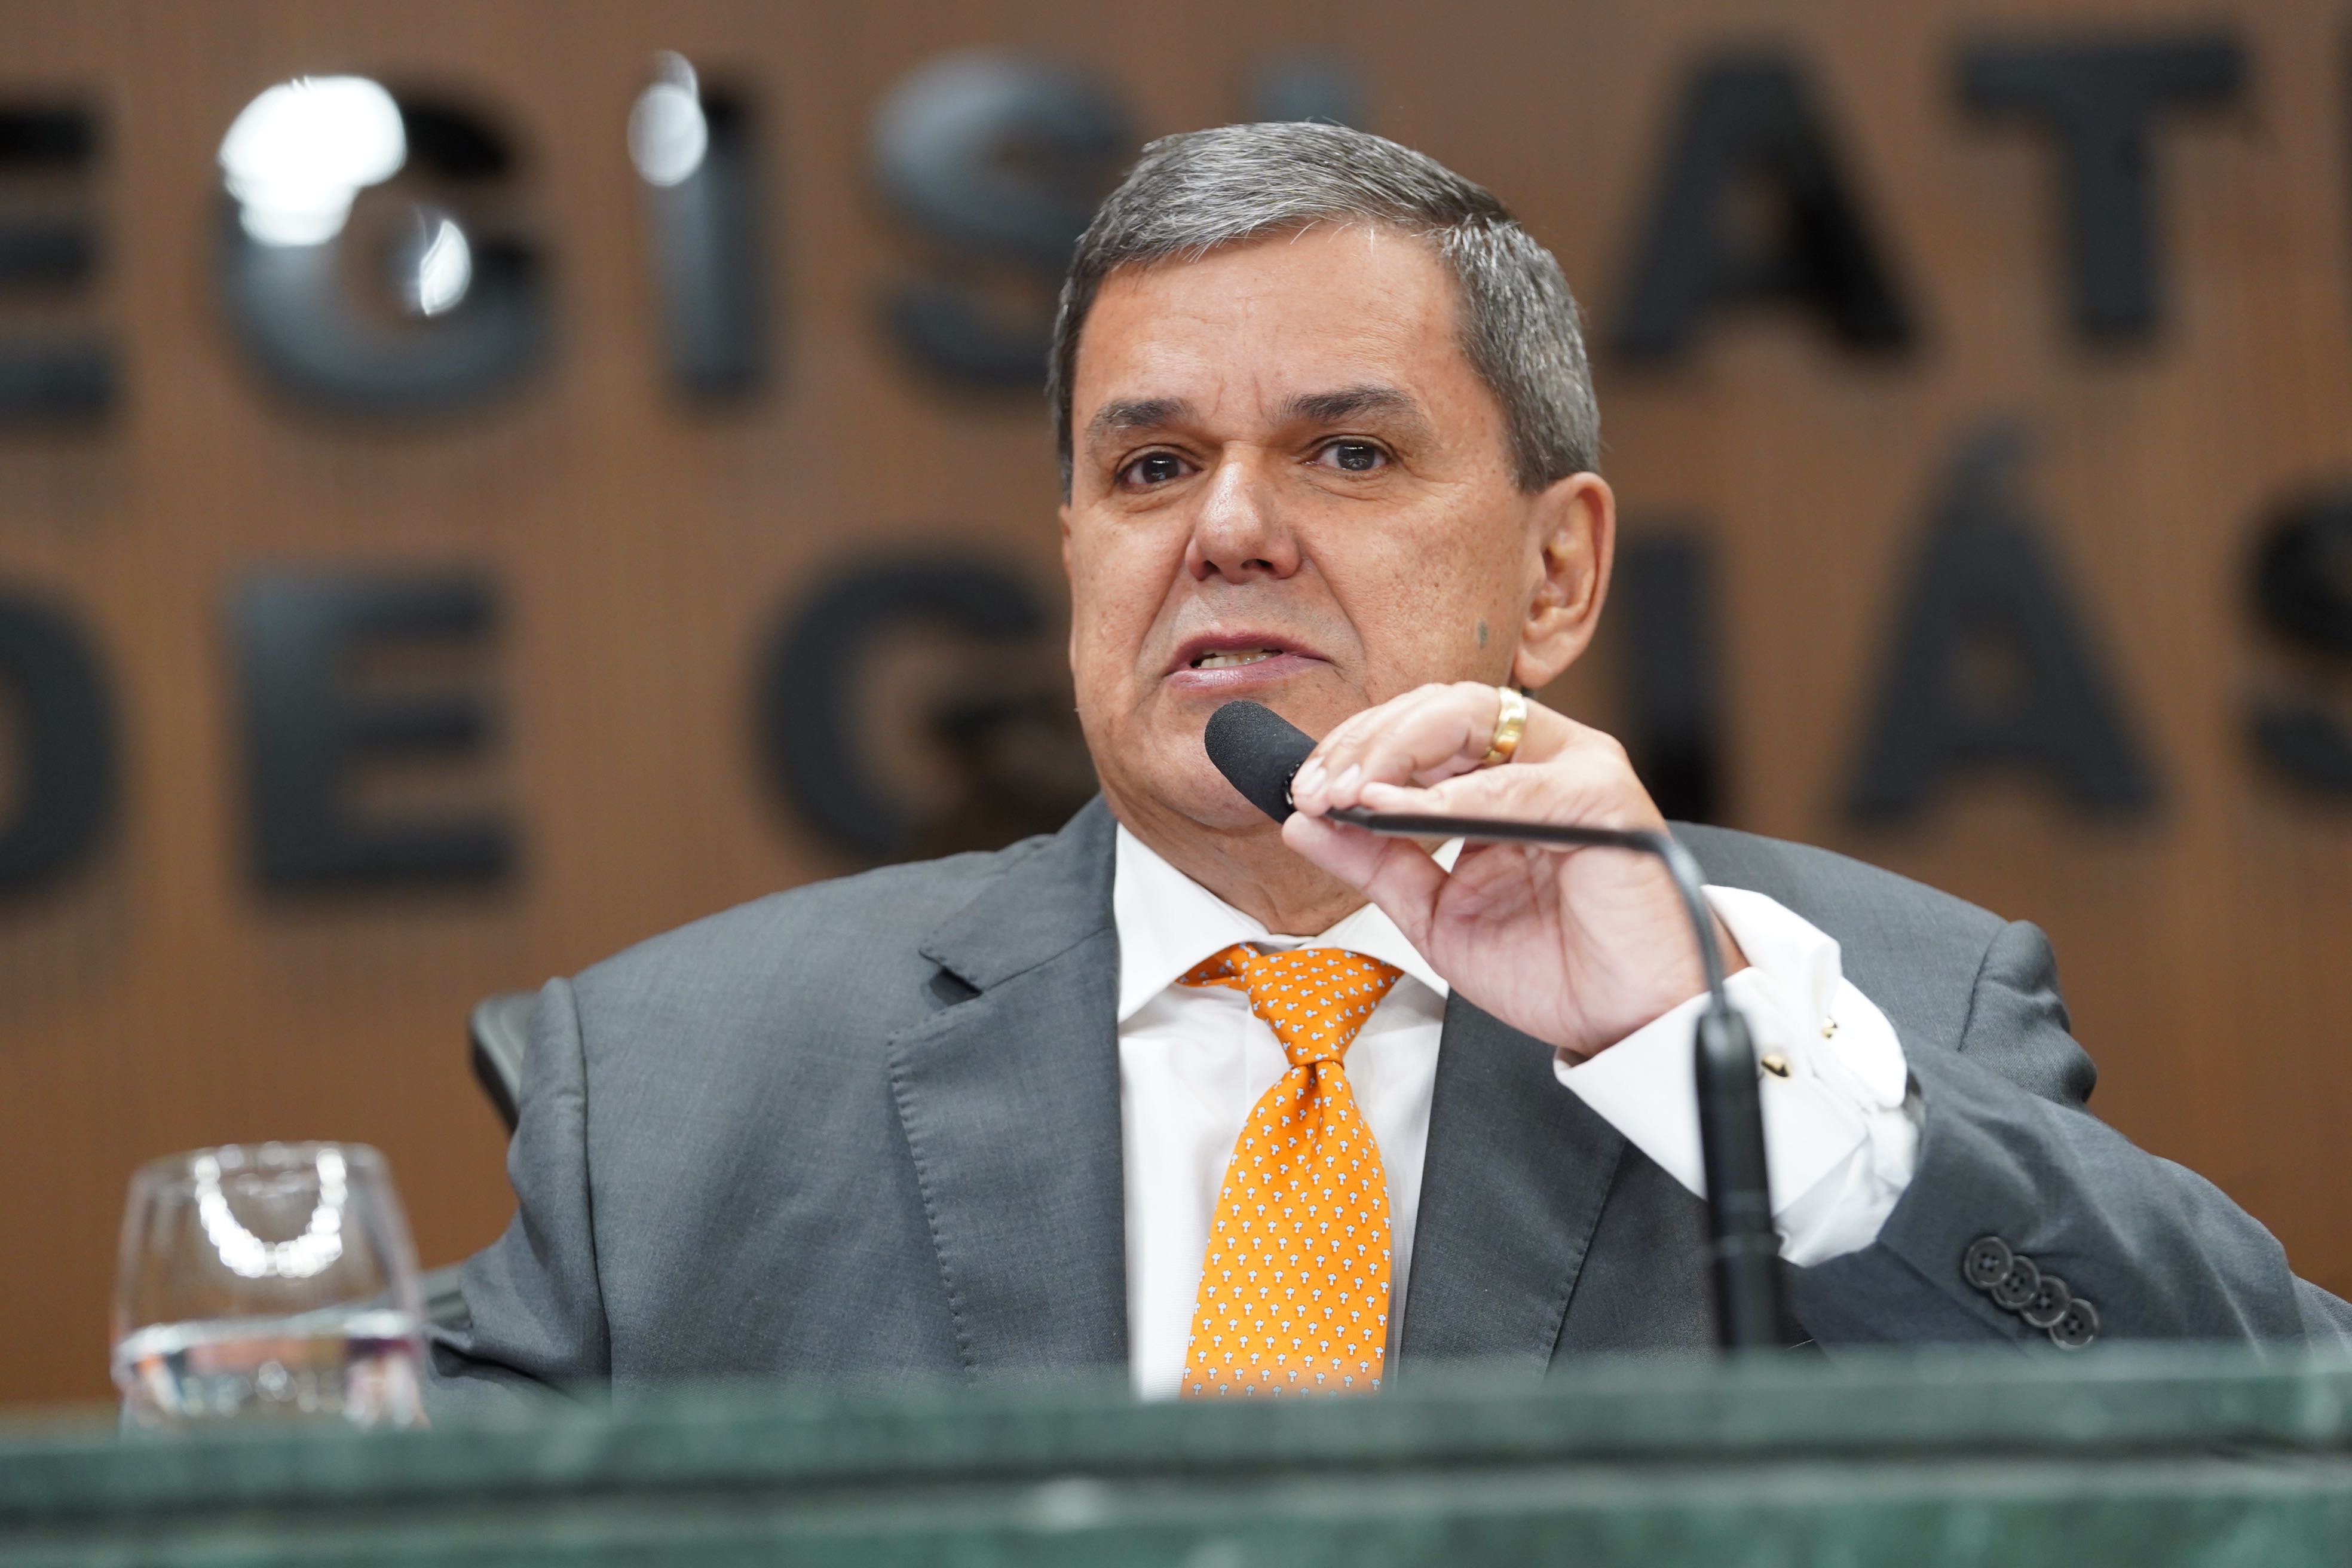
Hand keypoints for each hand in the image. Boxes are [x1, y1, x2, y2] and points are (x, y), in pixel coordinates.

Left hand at [1284, 682, 1744, 1059]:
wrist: (1629, 1021)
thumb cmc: (1556, 966)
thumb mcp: (1438, 914)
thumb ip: (1375, 863)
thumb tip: (1302, 823)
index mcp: (1505, 776)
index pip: (1422, 727)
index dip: (1358, 749)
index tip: (1304, 791)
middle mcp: (1542, 758)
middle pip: (1441, 706)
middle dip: (1366, 743)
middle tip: (1316, 789)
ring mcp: (1577, 767)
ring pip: (1473, 716)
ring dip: (1396, 753)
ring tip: (1346, 795)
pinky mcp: (1604, 797)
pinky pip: (1514, 784)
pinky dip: (1447, 796)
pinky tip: (1395, 810)